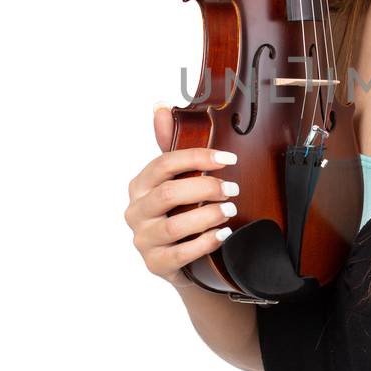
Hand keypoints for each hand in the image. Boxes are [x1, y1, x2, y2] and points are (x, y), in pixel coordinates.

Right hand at [125, 105, 239, 286]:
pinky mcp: (156, 264)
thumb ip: (170, 146)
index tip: (229, 160)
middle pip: (168, 194)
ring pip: (173, 226)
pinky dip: (205, 242)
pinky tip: (224, 234)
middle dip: (206, 188)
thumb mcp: (177, 179)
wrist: (182, 259)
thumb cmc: (180, 212)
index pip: (164, 164)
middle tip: (234, 189)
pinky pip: (180, 253)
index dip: (197, 158)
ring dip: (207, 216)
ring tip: (231, 210)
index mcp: (139, 185)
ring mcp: (143, 240)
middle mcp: (135, 211)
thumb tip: (159, 106)